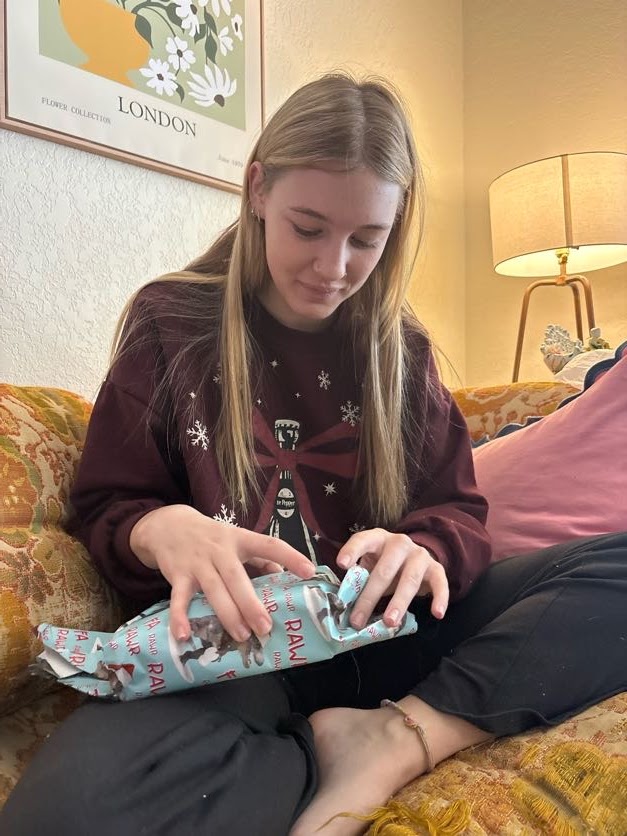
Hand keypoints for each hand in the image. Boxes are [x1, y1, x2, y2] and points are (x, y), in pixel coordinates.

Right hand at [130, 504, 314, 642]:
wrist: (169, 526)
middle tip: (266, 627)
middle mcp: (220, 550)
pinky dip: (180, 617)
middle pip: (237, 577)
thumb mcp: (238, 540)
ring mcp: (198, 563)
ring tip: (242, 635)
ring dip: (227, 614)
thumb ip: (260, 558)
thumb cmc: (212, 537)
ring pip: (213, 590)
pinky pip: (178, 599)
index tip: (309, 571)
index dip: (290, 556)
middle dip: (251, 603)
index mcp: (240, 539)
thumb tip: (283, 578)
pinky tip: (184, 636)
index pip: (269, 545)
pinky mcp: (177, 576)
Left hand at [336, 529, 448, 628]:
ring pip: (409, 579)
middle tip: (358, 620)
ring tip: (389, 622)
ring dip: (399, 602)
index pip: (363, 540)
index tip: (341, 564)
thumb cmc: (385, 565)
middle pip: (384, 570)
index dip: (352, 551)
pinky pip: (440, 583)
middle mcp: (399, 543)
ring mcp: (419, 555)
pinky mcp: (436, 568)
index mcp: (378, 539)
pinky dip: (440, 598)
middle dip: (370, 597)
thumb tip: (341, 605)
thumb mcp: (370, 566)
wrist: (415, 558)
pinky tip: (437, 614)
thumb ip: (359, 580)